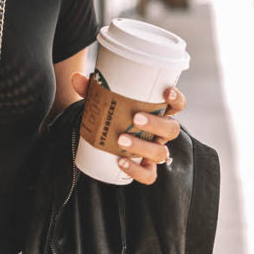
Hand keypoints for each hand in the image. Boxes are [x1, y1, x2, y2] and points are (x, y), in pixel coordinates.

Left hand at [70, 72, 186, 185]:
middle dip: (156, 123)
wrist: (105, 140)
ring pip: (161, 153)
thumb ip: (92, 90)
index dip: (177, 99)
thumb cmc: (112, 115)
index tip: (166, 91)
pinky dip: (136, 170)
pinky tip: (120, 162)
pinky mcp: (145, 169)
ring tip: (121, 139)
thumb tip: (76, 78)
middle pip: (171, 129)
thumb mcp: (104, 101)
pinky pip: (148, 175)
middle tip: (136, 118)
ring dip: (143, 146)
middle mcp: (161, 133)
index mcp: (159, 113)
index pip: (177, 105)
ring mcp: (155, 152)